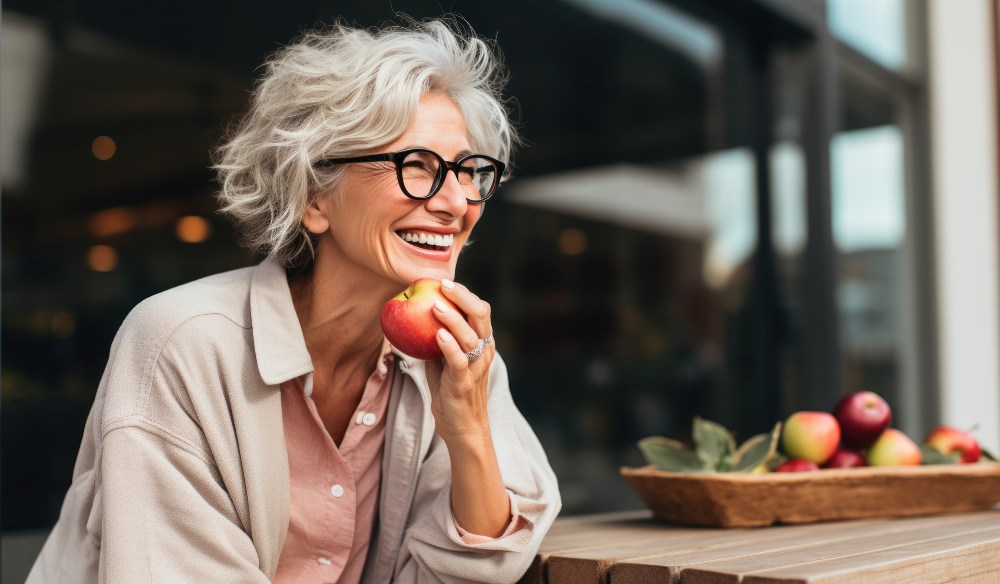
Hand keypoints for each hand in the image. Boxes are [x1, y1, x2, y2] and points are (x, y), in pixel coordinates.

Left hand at [429, 279, 510, 536]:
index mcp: (481, 343)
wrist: (463, 430)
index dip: (464, 293)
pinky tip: (436, 334)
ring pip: (471, 336)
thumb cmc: (451, 394)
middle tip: (443, 285)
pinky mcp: (464, 383)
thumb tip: (408, 320)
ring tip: (435, 305)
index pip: (479, 310)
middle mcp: (483, 351)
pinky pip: (459, 361)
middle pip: (481, 315)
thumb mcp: (442, 362)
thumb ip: (434, 341)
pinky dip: (449, 346)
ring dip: (453, 319)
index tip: (443, 280)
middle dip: (463, 297)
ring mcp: (476, 367)